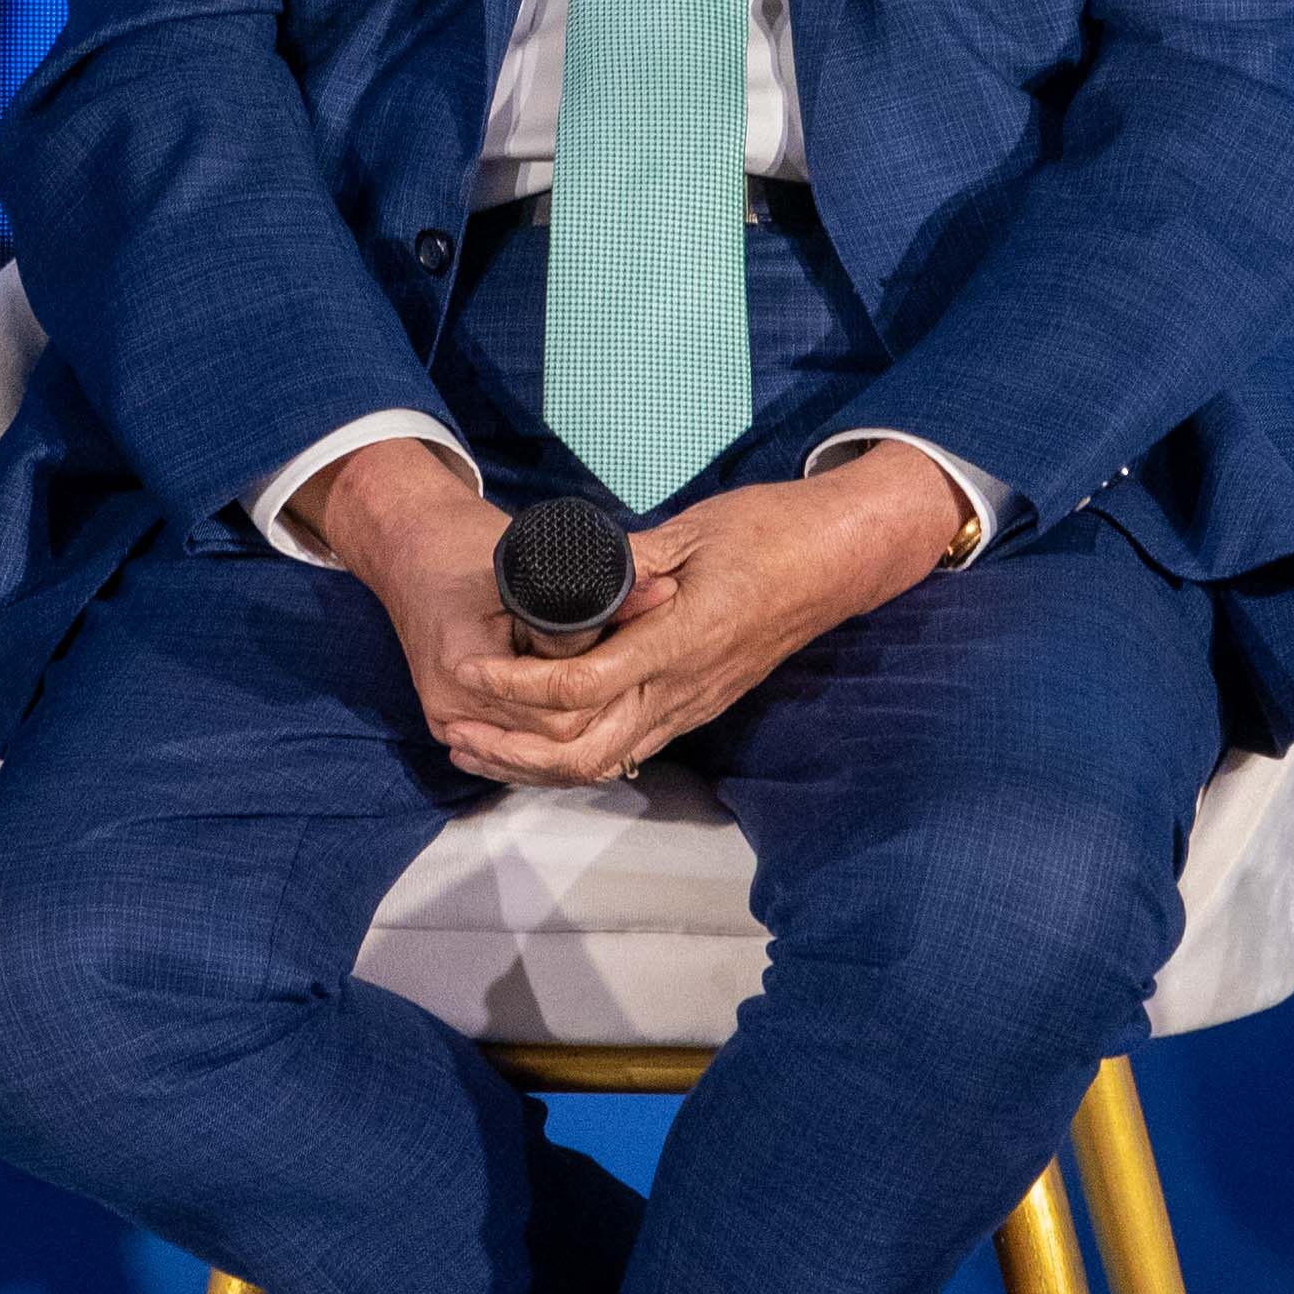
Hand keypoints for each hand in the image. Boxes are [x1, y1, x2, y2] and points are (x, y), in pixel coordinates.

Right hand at [298, 439, 683, 787]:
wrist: (406, 547)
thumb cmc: (462, 546)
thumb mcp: (526, 567)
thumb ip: (586, 598)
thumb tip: (660, 598)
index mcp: (464, 669)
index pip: (560, 710)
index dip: (608, 682)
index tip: (646, 649)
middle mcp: (452, 708)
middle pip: (554, 738)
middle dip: (601, 706)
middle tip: (647, 674)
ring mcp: (450, 720)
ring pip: (539, 749)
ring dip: (582, 724)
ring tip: (625, 692)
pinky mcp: (454, 720)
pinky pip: (517, 743)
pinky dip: (553, 734)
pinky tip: (589, 714)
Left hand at [444, 452, 971, 786]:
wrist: (837, 559)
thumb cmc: (770, 532)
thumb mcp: (693, 530)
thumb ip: (630, 560)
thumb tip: (568, 569)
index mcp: (677, 641)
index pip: (580, 688)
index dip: (515, 689)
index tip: (469, 671)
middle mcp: (683, 688)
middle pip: (583, 752)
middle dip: (512, 748)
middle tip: (456, 729)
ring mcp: (692, 704)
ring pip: (603, 762)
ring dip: (534, 763)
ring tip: (479, 746)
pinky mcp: (697, 705)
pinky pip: (627, 748)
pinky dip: (572, 754)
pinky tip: (536, 740)